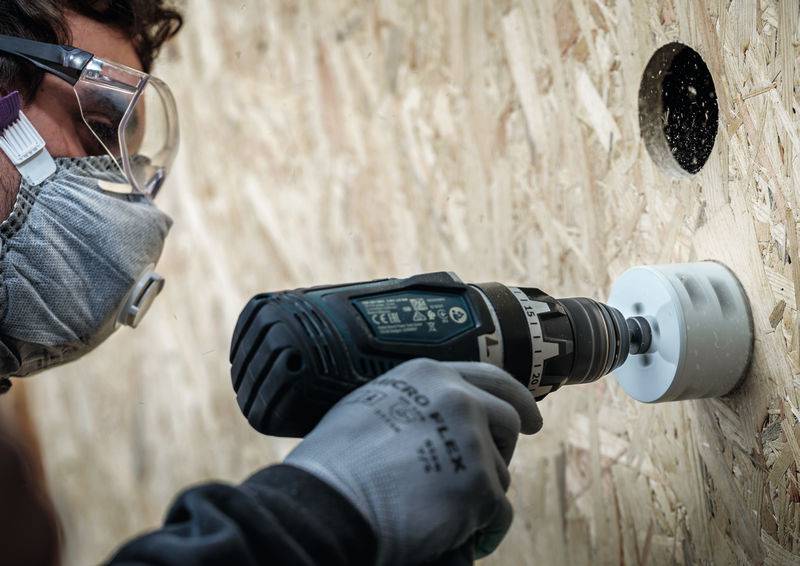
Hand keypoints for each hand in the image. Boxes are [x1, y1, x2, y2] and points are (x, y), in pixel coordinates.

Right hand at [285, 359, 540, 564]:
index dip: (515, 398)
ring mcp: (471, 439)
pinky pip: (497, 510)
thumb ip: (414, 402)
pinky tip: (447, 529)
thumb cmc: (335, 463)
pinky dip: (479, 525)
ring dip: (478, 490)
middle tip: (493, 467)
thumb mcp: (371, 406)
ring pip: (500, 469)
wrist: (328, 504)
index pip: (490, 377)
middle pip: (509, 417)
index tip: (529, 419)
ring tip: (436, 504)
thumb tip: (437, 417)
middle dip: (506, 445)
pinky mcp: (480, 484)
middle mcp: (457, 398)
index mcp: (428, 375)